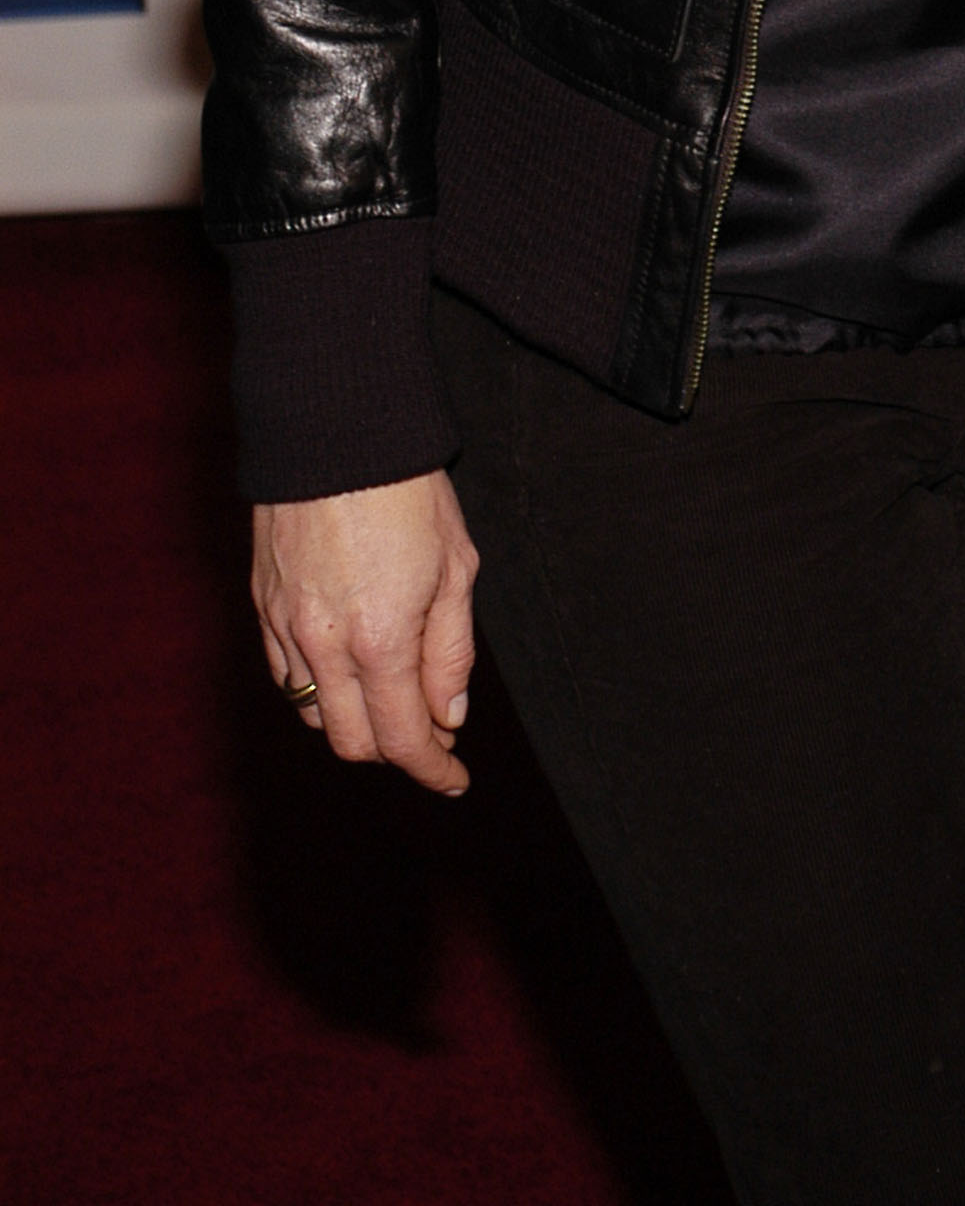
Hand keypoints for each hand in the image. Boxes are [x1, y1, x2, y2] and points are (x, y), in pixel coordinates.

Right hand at [252, 470, 479, 794]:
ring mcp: (285, 627)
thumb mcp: (457, 566)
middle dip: (395, 750)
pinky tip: (348, 668)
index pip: (403, 738)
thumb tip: (448, 716)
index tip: (455, 780)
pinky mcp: (262, 605)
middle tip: (432, 734)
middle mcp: (325, 645)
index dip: (432, 769)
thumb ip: (450, 651)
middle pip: (352, 742)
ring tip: (393, 696)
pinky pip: (286, 674)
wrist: (336, 428)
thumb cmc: (408, 489)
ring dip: (355, 722)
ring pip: (313, 713)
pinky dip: (318, 689)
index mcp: (380, 638)